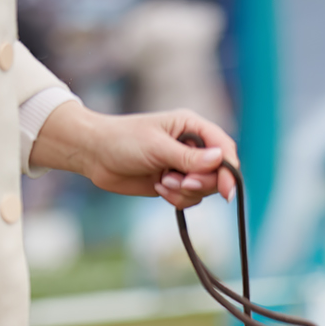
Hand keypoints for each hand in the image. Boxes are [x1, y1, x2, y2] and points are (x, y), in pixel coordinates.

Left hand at [29, 102, 237, 206]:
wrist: (96, 155)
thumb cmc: (123, 141)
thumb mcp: (157, 147)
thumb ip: (189, 156)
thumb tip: (219, 159)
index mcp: (191, 127)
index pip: (223, 148)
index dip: (228, 171)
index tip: (227, 191)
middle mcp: (192, 145)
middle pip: (217, 173)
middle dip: (200, 183)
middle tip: (181, 182)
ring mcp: (183, 166)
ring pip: (203, 189)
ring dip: (184, 192)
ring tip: (162, 182)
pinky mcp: (174, 183)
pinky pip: (189, 198)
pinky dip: (176, 199)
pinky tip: (159, 188)